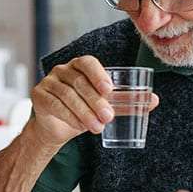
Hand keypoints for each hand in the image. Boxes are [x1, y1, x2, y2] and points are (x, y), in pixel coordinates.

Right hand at [29, 55, 158, 146]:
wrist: (58, 128)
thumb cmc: (83, 111)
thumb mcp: (105, 106)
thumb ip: (126, 102)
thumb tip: (154, 100)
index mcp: (80, 66)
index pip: (88, 63)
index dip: (98, 74)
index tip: (109, 90)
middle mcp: (62, 70)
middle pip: (79, 82)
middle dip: (95, 101)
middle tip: (108, 117)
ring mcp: (49, 81)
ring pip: (66, 95)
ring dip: (83, 112)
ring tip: (97, 127)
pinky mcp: (38, 94)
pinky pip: (53, 104)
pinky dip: (68, 116)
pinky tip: (79, 126)